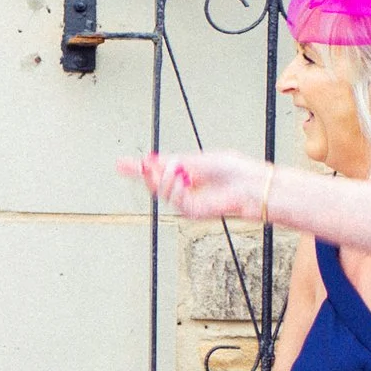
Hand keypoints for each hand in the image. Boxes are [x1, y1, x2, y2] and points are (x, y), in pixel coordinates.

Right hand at [124, 147, 270, 222]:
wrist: (250, 185)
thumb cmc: (233, 170)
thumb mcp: (196, 158)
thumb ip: (171, 161)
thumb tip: (150, 159)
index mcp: (187, 172)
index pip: (157, 170)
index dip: (138, 168)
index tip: (120, 164)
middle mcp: (185, 187)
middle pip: (154, 182)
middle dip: (147, 173)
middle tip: (147, 165)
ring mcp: (188, 201)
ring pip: (162, 192)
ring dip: (164, 179)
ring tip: (175, 170)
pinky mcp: (193, 212)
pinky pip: (174, 201)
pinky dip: (175, 189)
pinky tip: (183, 182)